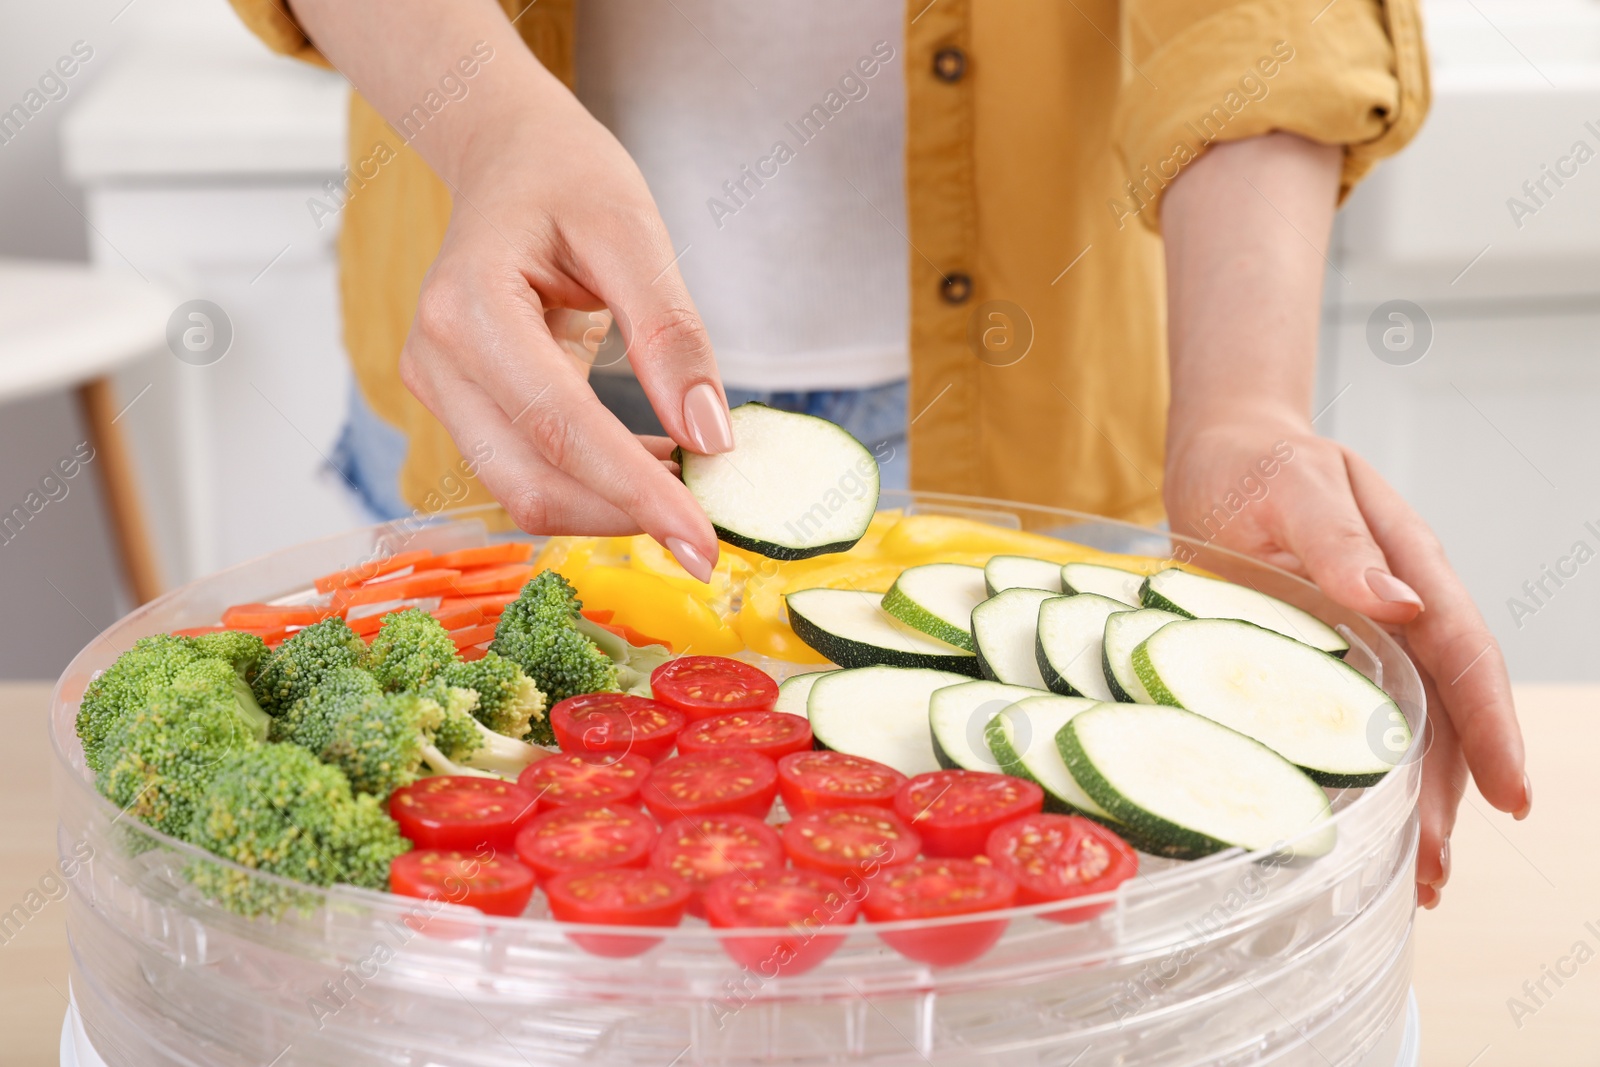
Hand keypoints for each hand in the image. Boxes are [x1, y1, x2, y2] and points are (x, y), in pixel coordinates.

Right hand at [286, 0, 730, 580]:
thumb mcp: (634, 232)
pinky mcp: (459, 410)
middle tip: (708, 529)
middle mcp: (436, 360)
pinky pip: (527, 471)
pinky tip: (653, 462)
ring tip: (686, 478)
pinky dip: (594, 485)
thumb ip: (672, 335)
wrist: (508, 158)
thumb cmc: (567, 179)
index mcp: (468, 307)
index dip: (634, 495)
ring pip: (523, 491)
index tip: (703, 545)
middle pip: (530, 482)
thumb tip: (710, 437)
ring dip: (609, 507)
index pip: (559, 428)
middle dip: (622, 516)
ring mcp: (438, 391)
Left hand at [1164, 418, 1530, 905]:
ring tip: (1418, 878)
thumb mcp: (1296, 487)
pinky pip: (1356, 723)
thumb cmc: (1261, 463)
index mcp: (1410, 566)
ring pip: (1409, 729)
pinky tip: (1366, 827)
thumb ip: (1340, 543)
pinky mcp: (1325, 659)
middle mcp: (1401, 611)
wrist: (1223, 453)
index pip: (1462, 654)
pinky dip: (1366, 777)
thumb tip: (1399, 603)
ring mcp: (1367, 638)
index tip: (1510, 794)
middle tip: (1434, 871)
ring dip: (1418, 802)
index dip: (1490, 727)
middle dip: (1449, 794)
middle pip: (1443, 712)